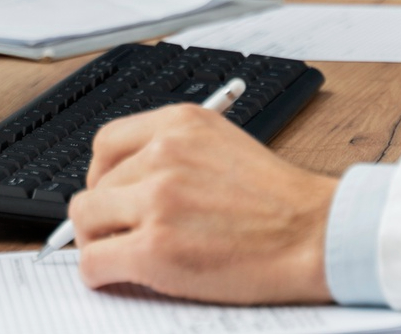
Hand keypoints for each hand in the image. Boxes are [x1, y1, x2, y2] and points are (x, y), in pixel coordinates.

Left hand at [70, 104, 336, 304]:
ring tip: (124, 255)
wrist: (315, 234)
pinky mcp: (154, 247)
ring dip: (99, 242)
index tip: (113, 196)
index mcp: (181, 124)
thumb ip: (175, 154)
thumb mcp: (224, 147)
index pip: (106, 143)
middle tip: (123, 235)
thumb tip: (128, 183)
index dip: (103, 176)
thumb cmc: (280, 201)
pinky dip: (99, 274)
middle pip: (94, 185)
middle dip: (105, 215)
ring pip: (85, 221)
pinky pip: (93, 262)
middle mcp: (164, 153)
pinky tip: (121, 276)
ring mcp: (157, 200)